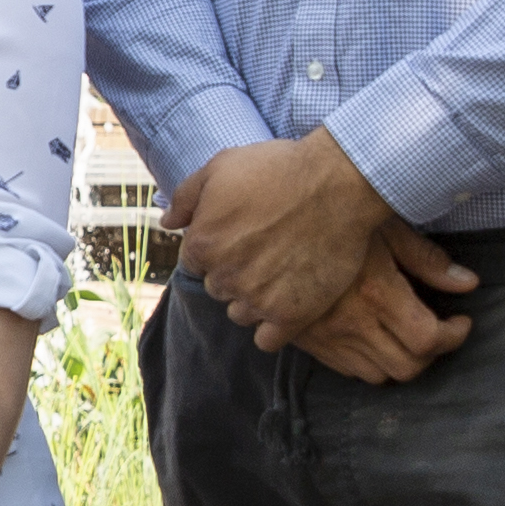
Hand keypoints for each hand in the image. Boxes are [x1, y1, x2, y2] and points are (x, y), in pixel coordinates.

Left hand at [163, 131, 387, 334]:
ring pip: (240, 314)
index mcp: (201, 244)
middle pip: (219, 287)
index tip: (245, 235)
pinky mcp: (291, 315)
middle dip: (236, 272)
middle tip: (267, 250)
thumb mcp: (221, 165)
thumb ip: (186, 195)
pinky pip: (267, 340)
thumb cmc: (279, 168)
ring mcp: (257, 299)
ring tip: (280, 274)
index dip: (219, 248)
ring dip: (253, 300)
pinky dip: (272, 328)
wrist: (337, 183)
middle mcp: (224, 276)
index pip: (197, 262)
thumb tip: (167, 221)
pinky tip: (286, 307)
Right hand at [285, 240, 477, 384]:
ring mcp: (326, 336)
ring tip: (405, 335)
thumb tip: (468, 283)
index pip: (428, 340)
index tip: (460, 322)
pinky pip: (347, 369)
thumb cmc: (336, 217)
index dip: (454, 337)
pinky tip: (372, 336)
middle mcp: (351, 322)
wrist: (270, 224)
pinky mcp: (307, 340)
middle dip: (431, 355)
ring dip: (399, 361)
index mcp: (376, 293)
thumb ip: (427, 260)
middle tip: (437, 331)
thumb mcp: (387, 230)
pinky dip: (368, 361)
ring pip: (377, 374)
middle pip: (407, 368)